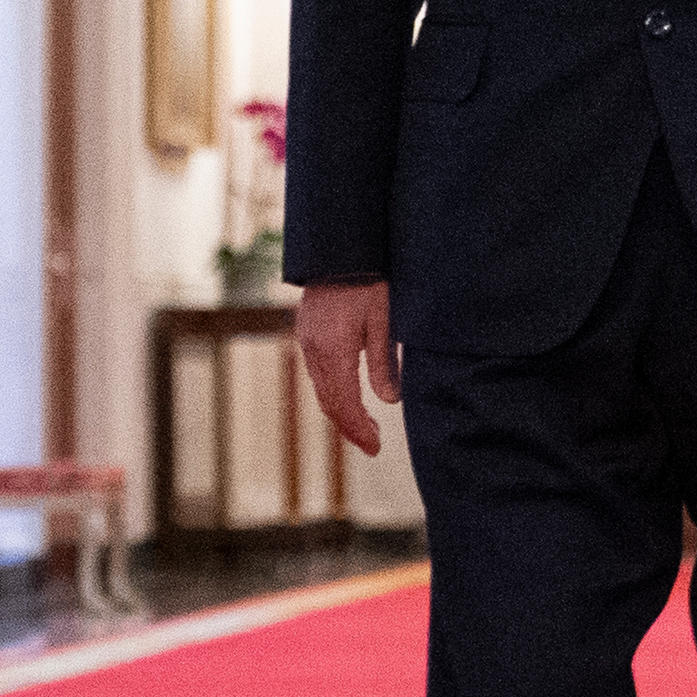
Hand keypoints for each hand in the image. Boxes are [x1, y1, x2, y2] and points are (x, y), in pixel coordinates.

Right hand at [299, 278, 400, 457]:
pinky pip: (316, 372)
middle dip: (350, 428)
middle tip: (372, 445)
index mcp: (335, 350)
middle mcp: (315, 349)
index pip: (345, 403)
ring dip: (341, 412)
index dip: (359, 430)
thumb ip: (383, 362)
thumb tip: (390, 401)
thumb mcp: (384, 320)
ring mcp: (307, 340)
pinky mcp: (306, 332)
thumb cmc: (369, 281)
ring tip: (364, 425)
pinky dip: (332, 392)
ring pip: (320, 389)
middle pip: (329, 402)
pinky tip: (348, 394)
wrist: (339, 248)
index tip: (374, 448)